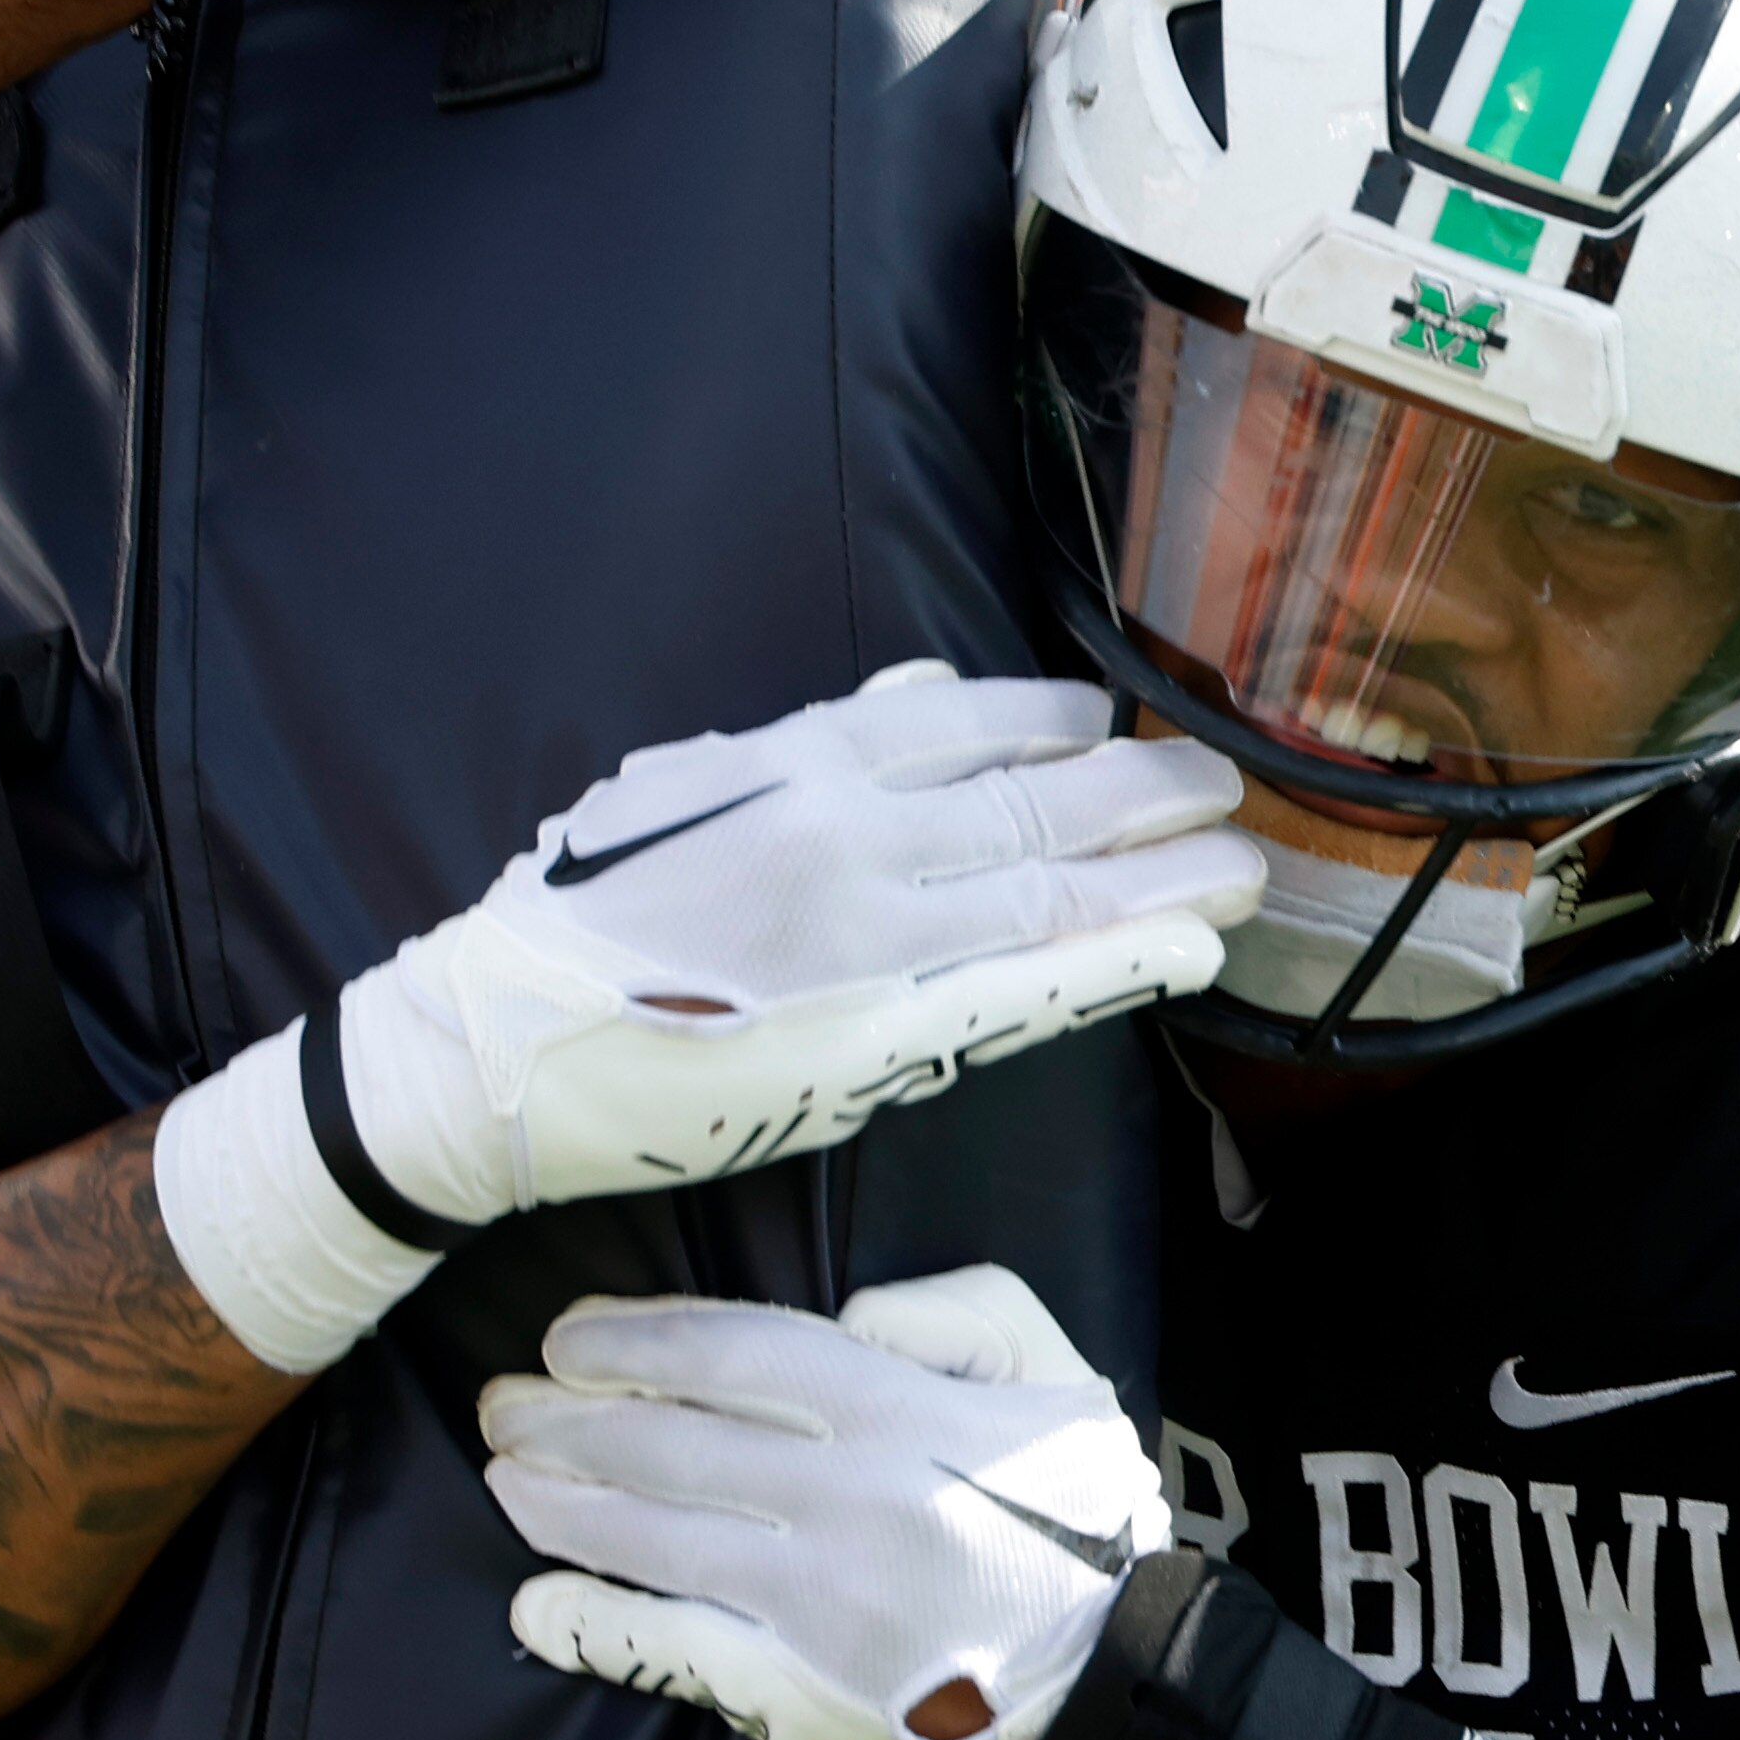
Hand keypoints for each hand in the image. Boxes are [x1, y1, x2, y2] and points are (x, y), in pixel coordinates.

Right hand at [150, 665, 1259, 1371]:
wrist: (496, 1050)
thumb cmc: (581, 916)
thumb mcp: (679, 784)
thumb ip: (811, 738)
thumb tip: (925, 689)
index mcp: (799, 765)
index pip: (969, 721)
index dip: (1060, 722)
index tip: (1118, 724)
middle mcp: (849, 841)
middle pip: (1034, 805)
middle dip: (1145, 795)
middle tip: (1224, 784)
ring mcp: (869, 946)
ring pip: (1050, 897)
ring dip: (1161, 879)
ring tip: (1243, 866)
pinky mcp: (876, 1045)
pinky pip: (1023, 999)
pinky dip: (1115, 968)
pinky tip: (1188, 949)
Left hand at [486, 1269, 1165, 1739]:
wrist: (1123, 1696)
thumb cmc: (1094, 1531)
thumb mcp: (1065, 1385)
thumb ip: (965, 1316)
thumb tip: (849, 1316)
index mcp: (906, 1415)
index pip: (737, 1353)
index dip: (639, 1338)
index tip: (573, 1336)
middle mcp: (846, 1499)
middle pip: (670, 1442)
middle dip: (567, 1416)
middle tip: (502, 1402)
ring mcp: (814, 1601)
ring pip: (652, 1538)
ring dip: (562, 1504)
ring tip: (503, 1480)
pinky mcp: (800, 1687)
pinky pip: (672, 1649)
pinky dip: (594, 1624)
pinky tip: (536, 1607)